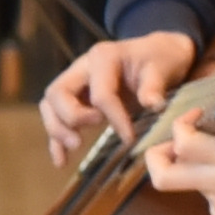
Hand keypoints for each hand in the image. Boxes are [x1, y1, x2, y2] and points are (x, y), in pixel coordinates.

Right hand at [40, 28, 199, 167]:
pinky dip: (56, 139)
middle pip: (58, 92)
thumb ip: (154, 84)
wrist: (158, 53)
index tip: (130, 139)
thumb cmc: (160, 59)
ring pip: (50, 104)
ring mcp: (76, 82)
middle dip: (71, 117)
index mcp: (103, 57)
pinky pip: (56, 117)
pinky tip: (61, 161)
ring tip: (75, 147)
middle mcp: (82, 67)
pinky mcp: (76, 98)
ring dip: (57, 128)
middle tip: (88, 137)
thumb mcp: (163, 66)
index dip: (114, 118)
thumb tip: (153, 104)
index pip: (100, 93)